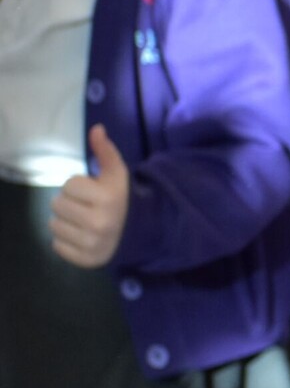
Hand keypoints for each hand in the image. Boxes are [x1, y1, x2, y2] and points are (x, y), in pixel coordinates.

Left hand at [51, 126, 129, 267]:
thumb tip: (96, 128)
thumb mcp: (117, 176)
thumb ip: (106, 152)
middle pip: (57, 204)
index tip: (94, 194)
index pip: (68, 185)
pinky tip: (82, 237)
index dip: (79, 187)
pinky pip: (56, 244)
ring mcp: (90, 243)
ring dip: (66, 222)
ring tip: (84, 222)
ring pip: (53, 224)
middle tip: (88, 208)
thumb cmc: (122, 201)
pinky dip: (66, 240)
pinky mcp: (83, 259)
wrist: (138, 236)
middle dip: (70, 204)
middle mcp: (99, 223)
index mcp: (108, 199)